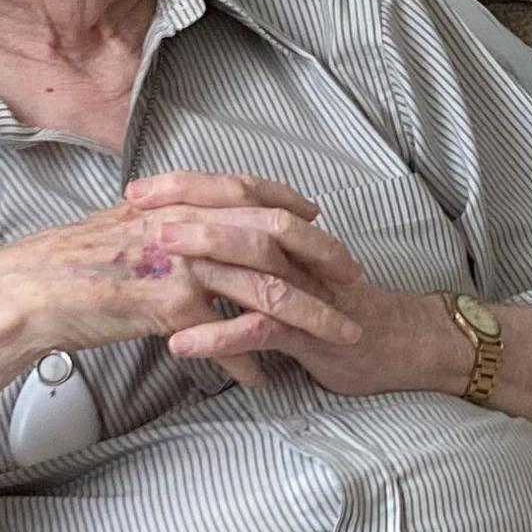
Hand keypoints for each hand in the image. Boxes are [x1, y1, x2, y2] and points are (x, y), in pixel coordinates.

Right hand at [0, 178, 365, 388]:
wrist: (32, 290)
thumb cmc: (68, 264)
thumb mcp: (123, 227)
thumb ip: (163, 224)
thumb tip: (185, 228)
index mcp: (177, 200)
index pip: (251, 192)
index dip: (292, 207)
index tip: (320, 222)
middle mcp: (186, 223)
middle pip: (276, 234)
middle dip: (323, 257)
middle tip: (353, 278)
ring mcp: (182, 264)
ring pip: (267, 288)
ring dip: (311, 315)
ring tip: (340, 337)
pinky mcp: (171, 305)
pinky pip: (226, 337)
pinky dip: (249, 361)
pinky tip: (263, 380)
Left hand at [124, 172, 464, 398]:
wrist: (397, 344)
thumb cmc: (332, 309)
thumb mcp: (290, 271)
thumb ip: (252, 252)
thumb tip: (196, 237)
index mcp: (285, 234)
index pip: (233, 195)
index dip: (185, 187)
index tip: (136, 189)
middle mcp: (294, 254)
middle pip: (239, 218)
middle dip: (186, 212)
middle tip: (135, 214)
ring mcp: (302, 291)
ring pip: (252, 269)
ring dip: (200, 268)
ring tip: (154, 274)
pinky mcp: (308, 332)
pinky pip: (260, 330)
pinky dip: (218, 338)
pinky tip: (181, 344)